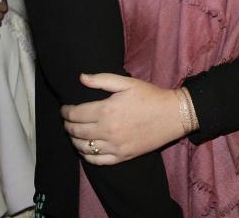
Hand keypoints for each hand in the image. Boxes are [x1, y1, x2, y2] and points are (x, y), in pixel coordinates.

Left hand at [61, 73, 183, 164]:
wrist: (173, 115)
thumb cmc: (150, 96)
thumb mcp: (127, 83)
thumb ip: (102, 80)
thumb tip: (81, 77)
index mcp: (106, 111)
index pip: (74, 114)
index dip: (65, 112)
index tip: (65, 109)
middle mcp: (106, 131)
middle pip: (76, 131)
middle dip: (68, 125)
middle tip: (68, 120)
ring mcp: (114, 146)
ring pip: (83, 147)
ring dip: (74, 140)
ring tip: (76, 133)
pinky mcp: (121, 156)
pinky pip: (96, 161)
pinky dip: (86, 155)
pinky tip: (87, 148)